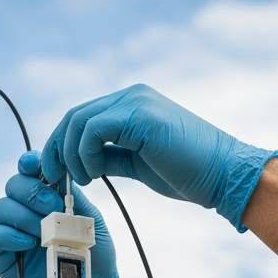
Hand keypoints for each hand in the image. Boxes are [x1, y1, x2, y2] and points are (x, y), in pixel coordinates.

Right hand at [0, 151, 127, 277]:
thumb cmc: (93, 257)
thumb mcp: (91, 221)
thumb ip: (73, 197)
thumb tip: (60, 172)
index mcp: (47, 198)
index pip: (30, 172)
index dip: (29, 164)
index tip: (36, 166)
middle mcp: (26, 212)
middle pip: (13, 186)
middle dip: (32, 193)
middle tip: (51, 209)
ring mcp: (11, 232)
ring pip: (1, 208)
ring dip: (23, 217)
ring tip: (42, 233)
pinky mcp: (0, 254)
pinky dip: (7, 236)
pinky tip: (27, 244)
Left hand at [40, 83, 277, 230]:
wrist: (224, 176)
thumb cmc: (188, 174)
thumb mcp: (138, 164)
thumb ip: (110, 157)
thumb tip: (83, 164)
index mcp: (132, 104)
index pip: (82, 117)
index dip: (61, 144)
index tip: (56, 174)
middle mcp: (131, 96)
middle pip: (74, 115)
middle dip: (55, 148)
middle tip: (52, 178)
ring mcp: (136, 102)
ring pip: (78, 121)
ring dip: (69, 155)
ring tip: (82, 181)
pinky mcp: (139, 115)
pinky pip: (92, 130)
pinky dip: (83, 154)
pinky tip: (93, 175)